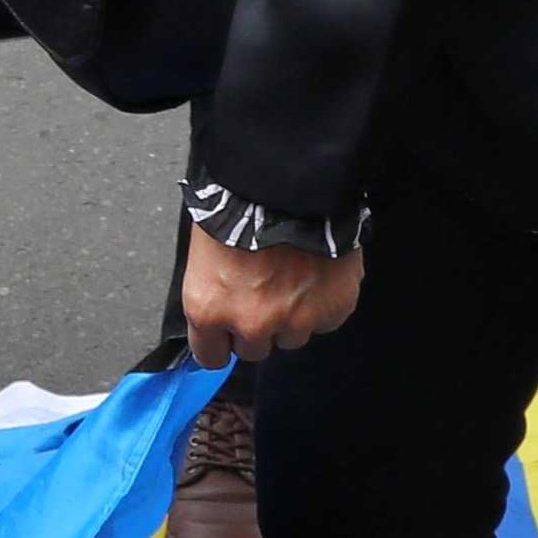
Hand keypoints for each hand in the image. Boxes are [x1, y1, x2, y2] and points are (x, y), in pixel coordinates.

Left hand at [182, 223, 363, 362]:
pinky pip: (326, 320)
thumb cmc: (239, 206)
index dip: (219, 340)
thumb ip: (213, 296)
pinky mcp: (333, 309)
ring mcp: (296, 320)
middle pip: (254, 350)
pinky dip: (323, 302)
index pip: (209, 356)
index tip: (225, 332)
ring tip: (292, 276)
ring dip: (291, 316)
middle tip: (263, 291)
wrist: (289, 182)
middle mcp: (251, 323)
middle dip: (256, 327)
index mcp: (209, 309)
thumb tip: (218, 320)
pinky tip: (316, 272)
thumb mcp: (205, 254)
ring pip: (292, 337)